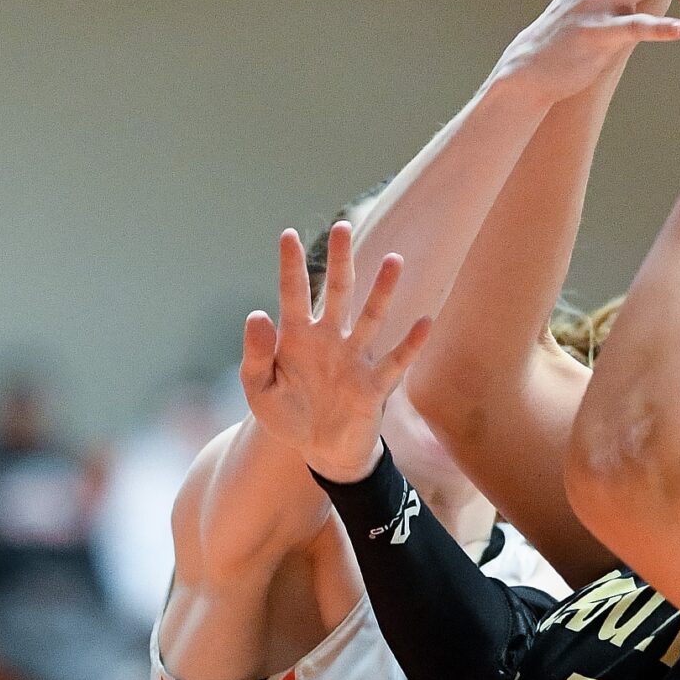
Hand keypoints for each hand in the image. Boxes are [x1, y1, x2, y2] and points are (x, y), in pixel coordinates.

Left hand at [243, 224, 430, 483]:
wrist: (321, 452)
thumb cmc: (288, 417)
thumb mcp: (259, 391)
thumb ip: (255, 356)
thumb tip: (257, 315)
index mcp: (296, 339)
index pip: (292, 294)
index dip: (290, 265)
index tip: (287, 234)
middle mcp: (329, 341)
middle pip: (337, 293)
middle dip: (340, 262)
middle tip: (343, 226)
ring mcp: (354, 361)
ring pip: (370, 319)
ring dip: (382, 291)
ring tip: (394, 260)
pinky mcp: (373, 387)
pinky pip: (394, 362)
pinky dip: (409, 345)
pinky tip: (424, 322)